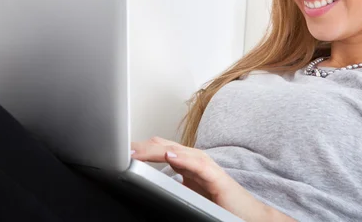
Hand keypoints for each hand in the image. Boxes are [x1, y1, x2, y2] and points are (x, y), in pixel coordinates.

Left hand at [131, 137, 292, 220]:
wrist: (245, 214)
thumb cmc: (217, 204)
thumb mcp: (187, 193)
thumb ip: (168, 185)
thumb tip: (142, 187)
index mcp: (185, 163)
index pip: (157, 151)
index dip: (138, 149)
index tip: (116, 152)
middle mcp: (194, 160)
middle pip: (163, 147)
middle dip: (141, 146)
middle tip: (119, 149)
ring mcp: (205, 166)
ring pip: (177, 151)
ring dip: (155, 150)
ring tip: (136, 151)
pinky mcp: (215, 177)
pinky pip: (197, 165)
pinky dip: (183, 159)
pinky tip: (170, 157)